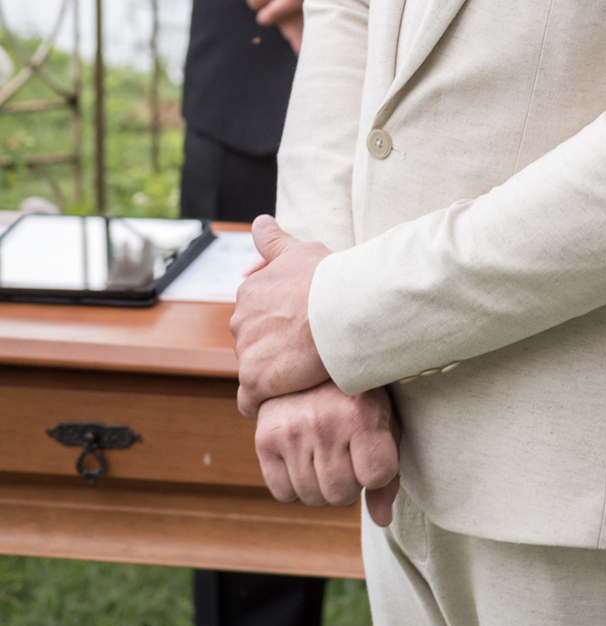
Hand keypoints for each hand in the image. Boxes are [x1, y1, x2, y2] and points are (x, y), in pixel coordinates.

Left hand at [232, 216, 331, 416]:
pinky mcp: (253, 380)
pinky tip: (284, 398)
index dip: (278, 324)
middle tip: (304, 352)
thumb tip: (258, 223)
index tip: (299, 328)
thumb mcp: (300, 250)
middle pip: (252, 343)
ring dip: (272, 375)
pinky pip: (250, 400)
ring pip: (254, 370)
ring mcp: (245, 351)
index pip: (255, 315)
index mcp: (249, 291)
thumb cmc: (328, 278)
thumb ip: (274, 241)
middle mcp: (240, 319)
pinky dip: (263, 402)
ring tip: (301, 375)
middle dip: (272, 349)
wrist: (344, 308)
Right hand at [255, 381, 400, 525]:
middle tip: (347, 451)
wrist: (309, 362)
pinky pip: (284, 493)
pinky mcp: (264, 440)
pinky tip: (302, 455)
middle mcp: (323, 422)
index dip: (378, 471)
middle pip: (342, 495)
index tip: (373, 450)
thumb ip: (388, 472)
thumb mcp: (384, 422)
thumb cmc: (358, 397)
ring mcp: (290, 431)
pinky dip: (294, 483)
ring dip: (322, 484)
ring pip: (313, 497)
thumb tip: (382, 519)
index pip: (377, 476)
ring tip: (325, 450)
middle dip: (349, 481)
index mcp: (361, 413)